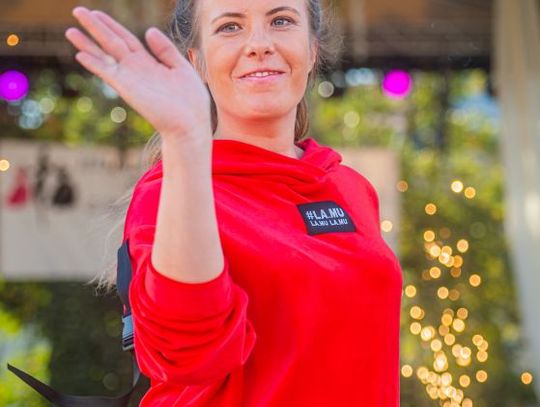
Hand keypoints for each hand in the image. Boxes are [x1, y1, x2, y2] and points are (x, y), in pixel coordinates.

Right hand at [65, 7, 211, 139]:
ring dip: (87, 44)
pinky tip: (80, 55)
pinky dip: (95, 63)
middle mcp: (137, 69)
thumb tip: (149, 30)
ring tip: (70, 31)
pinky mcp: (128, 88)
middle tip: (77, 11)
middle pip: (112, 42)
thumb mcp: (182, 68)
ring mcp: (131, 79)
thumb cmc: (190, 100)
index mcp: (150, 63)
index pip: (127, 39)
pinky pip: (108, 73)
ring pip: (105, 56)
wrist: (190, 123)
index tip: (97, 13)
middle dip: (95, 27)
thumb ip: (166, 50)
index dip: (112, 26)